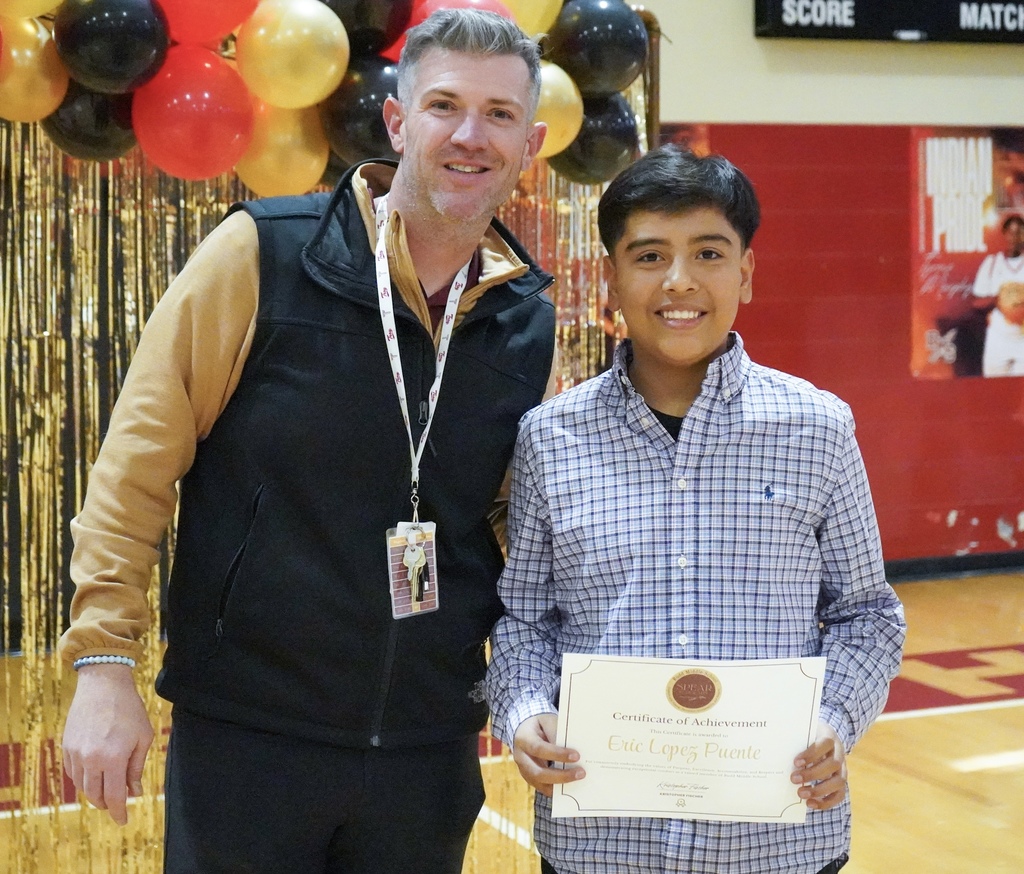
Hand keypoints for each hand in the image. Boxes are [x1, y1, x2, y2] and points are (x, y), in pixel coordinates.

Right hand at [62, 663, 154, 825]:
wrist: (103, 685)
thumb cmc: (129, 709)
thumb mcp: (143, 737)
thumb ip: (136, 767)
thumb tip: (134, 791)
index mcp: (113, 759)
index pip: (113, 796)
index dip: (118, 812)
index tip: (123, 820)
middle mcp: (91, 760)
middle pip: (95, 795)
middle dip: (106, 804)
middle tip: (116, 804)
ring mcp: (76, 754)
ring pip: (82, 786)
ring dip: (94, 792)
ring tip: (106, 789)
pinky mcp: (66, 747)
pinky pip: (73, 773)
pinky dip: (83, 779)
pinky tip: (93, 774)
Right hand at [512, 713, 584, 796]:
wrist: (525, 730)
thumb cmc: (540, 725)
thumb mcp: (548, 721)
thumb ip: (557, 733)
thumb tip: (573, 748)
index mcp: (523, 739)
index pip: (539, 749)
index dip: (557, 754)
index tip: (576, 756)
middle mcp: (520, 758)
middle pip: (538, 773)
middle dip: (561, 776)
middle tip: (581, 773)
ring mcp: (524, 771)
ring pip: (541, 784)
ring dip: (561, 784)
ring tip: (579, 779)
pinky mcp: (531, 780)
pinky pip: (545, 788)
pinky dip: (559, 789)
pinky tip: (572, 785)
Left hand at [791, 720, 846, 810]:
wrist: (820, 738)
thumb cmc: (805, 736)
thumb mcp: (801, 733)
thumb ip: (794, 741)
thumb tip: (775, 751)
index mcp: (829, 736)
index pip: (825, 743)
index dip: (812, 754)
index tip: (796, 762)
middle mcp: (839, 752)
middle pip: (833, 764)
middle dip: (813, 774)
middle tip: (794, 779)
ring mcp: (843, 768)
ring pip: (839, 781)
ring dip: (819, 790)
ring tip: (800, 793)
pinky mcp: (841, 781)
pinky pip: (839, 794)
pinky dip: (826, 802)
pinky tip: (810, 803)